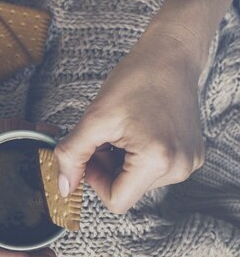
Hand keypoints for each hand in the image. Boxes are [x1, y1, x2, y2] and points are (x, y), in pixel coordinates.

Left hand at [53, 18, 205, 213]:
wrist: (172, 55)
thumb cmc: (137, 79)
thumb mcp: (94, 118)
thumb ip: (73, 155)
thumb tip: (64, 187)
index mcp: (157, 161)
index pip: (116, 201)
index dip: (96, 181)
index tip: (93, 153)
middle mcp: (179, 169)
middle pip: (127, 191)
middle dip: (109, 169)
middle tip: (106, 136)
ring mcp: (188, 163)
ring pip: (138, 182)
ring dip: (122, 162)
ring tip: (125, 131)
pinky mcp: (191, 156)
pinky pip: (154, 171)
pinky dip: (139, 157)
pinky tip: (140, 131)